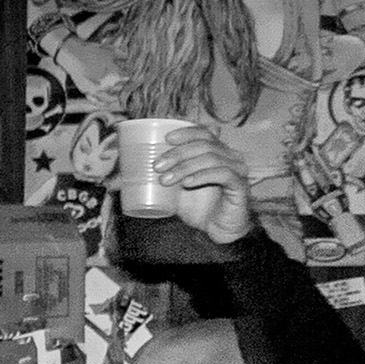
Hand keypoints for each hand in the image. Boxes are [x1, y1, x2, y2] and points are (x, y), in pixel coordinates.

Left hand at [153, 123, 260, 246]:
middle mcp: (230, 157)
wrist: (216, 231)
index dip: (186, 132)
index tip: (166, 139)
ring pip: (212, 158)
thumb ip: (158, 177)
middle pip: (205, 144)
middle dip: (178, 153)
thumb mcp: (172, 189)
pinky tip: (187, 183)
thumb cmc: (196, 207)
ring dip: (185, 167)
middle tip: (156, 166)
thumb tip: (123, 173)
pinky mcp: (241, 186)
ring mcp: (238, 170)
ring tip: (165, 180)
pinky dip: (202, 176)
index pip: (204, 133)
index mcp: (216, 152)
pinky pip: (224, 174)